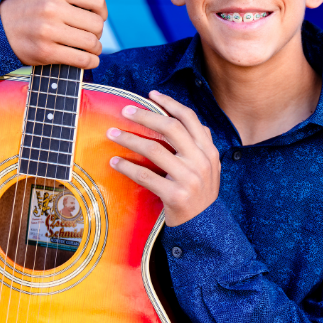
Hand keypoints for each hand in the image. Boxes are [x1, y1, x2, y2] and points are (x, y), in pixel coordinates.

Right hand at [0, 0, 107, 68]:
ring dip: (96, 48)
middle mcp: (51, 7)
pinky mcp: (46, 51)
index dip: (102, 11)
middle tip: (91, 35)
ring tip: (90, 48)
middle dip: (98, 33)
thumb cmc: (26, 7)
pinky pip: (81, 59)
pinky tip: (89, 60)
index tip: (98, 17)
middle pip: (96, 24)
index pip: (96, 0)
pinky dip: (90, 62)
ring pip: (91, 42)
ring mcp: (48, 30)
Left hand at [107, 91, 219, 226]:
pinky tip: (115, 162)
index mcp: (209, 150)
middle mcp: (201, 161)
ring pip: (154, 149)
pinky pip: (145, 176)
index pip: (189, 118)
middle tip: (125, 111)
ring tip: (112, 134)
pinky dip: (127, 167)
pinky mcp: (175, 195)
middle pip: (170, 128)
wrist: (205, 227)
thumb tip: (184, 118)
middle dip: (145, 115)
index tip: (151, 94)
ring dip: (129, 139)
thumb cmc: (200, 194)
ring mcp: (189, 178)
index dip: (170, 103)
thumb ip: (200, 144)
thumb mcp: (209, 167)